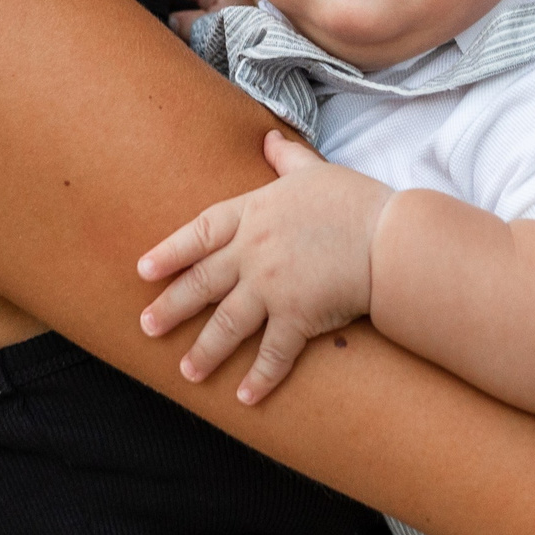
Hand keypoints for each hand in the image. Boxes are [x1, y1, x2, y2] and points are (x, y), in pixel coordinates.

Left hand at [137, 131, 392, 403]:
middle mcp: (253, 251)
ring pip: (227, 324)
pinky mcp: (297, 317)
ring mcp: (272, 286)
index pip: (200, 232)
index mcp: (254, 212)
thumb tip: (269, 137)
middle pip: (202, 283)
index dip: (170, 252)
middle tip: (146, 327)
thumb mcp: (315, 170)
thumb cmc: (355, 201)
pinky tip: (244, 398)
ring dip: (205, 351)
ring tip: (186, 373)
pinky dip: (258, 377)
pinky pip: (272, 353)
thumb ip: (286, 158)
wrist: (390, 238)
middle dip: (172, 307)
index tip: (144, 270)